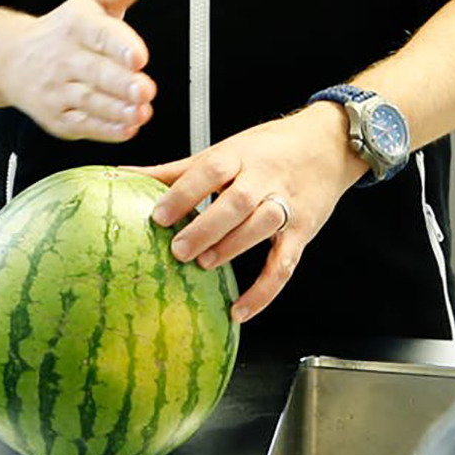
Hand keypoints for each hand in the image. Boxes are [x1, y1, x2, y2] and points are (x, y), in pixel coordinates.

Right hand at [0, 0, 157, 142]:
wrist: (11, 61)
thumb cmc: (64, 30)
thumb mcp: (94, 0)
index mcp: (75, 25)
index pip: (98, 34)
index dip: (119, 45)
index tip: (138, 55)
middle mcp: (63, 57)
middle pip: (95, 72)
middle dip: (121, 83)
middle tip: (144, 89)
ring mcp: (58, 90)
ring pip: (90, 101)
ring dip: (117, 109)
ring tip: (141, 110)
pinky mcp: (57, 117)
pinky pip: (83, 125)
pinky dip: (106, 129)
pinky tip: (127, 127)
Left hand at [143, 105, 367, 325]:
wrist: (330, 144)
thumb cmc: (269, 148)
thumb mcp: (225, 151)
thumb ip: (177, 170)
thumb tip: (123, 175)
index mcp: (240, 155)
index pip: (211, 169)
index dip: (185, 192)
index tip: (159, 215)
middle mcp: (265, 178)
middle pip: (239, 201)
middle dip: (208, 227)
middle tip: (179, 249)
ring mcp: (286, 204)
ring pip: (263, 226)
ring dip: (234, 247)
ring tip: (205, 265)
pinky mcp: (303, 231)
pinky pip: (285, 264)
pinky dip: (264, 291)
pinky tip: (240, 310)